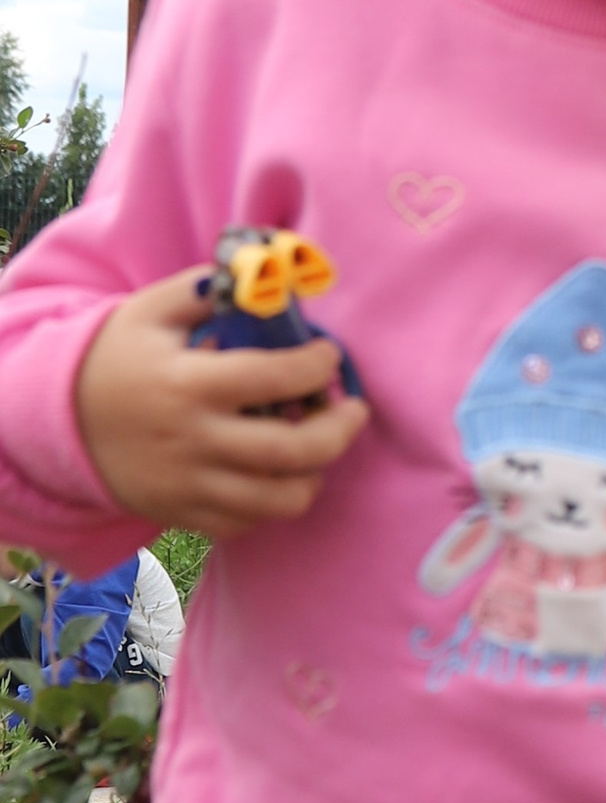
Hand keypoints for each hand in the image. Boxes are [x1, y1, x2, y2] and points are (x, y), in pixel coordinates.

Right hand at [73, 270, 369, 537]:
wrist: (56, 420)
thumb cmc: (116, 357)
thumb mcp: (151, 310)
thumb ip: (210, 290)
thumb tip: (269, 279)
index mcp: (190, 383)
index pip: (276, 377)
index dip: (318, 364)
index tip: (327, 355)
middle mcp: (194, 440)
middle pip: (294, 451)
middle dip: (341, 430)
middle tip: (352, 410)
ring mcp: (189, 485)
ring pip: (281, 500)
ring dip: (315, 473)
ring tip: (316, 446)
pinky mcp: (182, 515)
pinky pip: (249, 523)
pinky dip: (274, 502)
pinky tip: (276, 472)